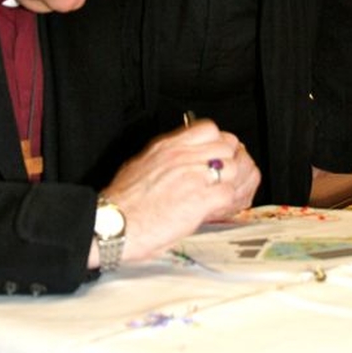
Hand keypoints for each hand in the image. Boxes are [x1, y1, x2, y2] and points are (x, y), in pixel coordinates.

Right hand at [89, 118, 259, 267]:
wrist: (115, 223)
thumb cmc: (123, 201)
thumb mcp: (142, 164)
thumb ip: (168, 158)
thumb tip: (183, 160)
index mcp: (169, 146)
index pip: (209, 129)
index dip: (219, 141)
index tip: (219, 153)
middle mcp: (183, 156)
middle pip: (228, 146)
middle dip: (233, 162)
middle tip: (229, 177)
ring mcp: (194, 177)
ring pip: (235, 168)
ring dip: (236, 183)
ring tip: (228, 195)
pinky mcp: (200, 201)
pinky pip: (230, 194)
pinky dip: (231, 203)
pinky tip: (222, 210)